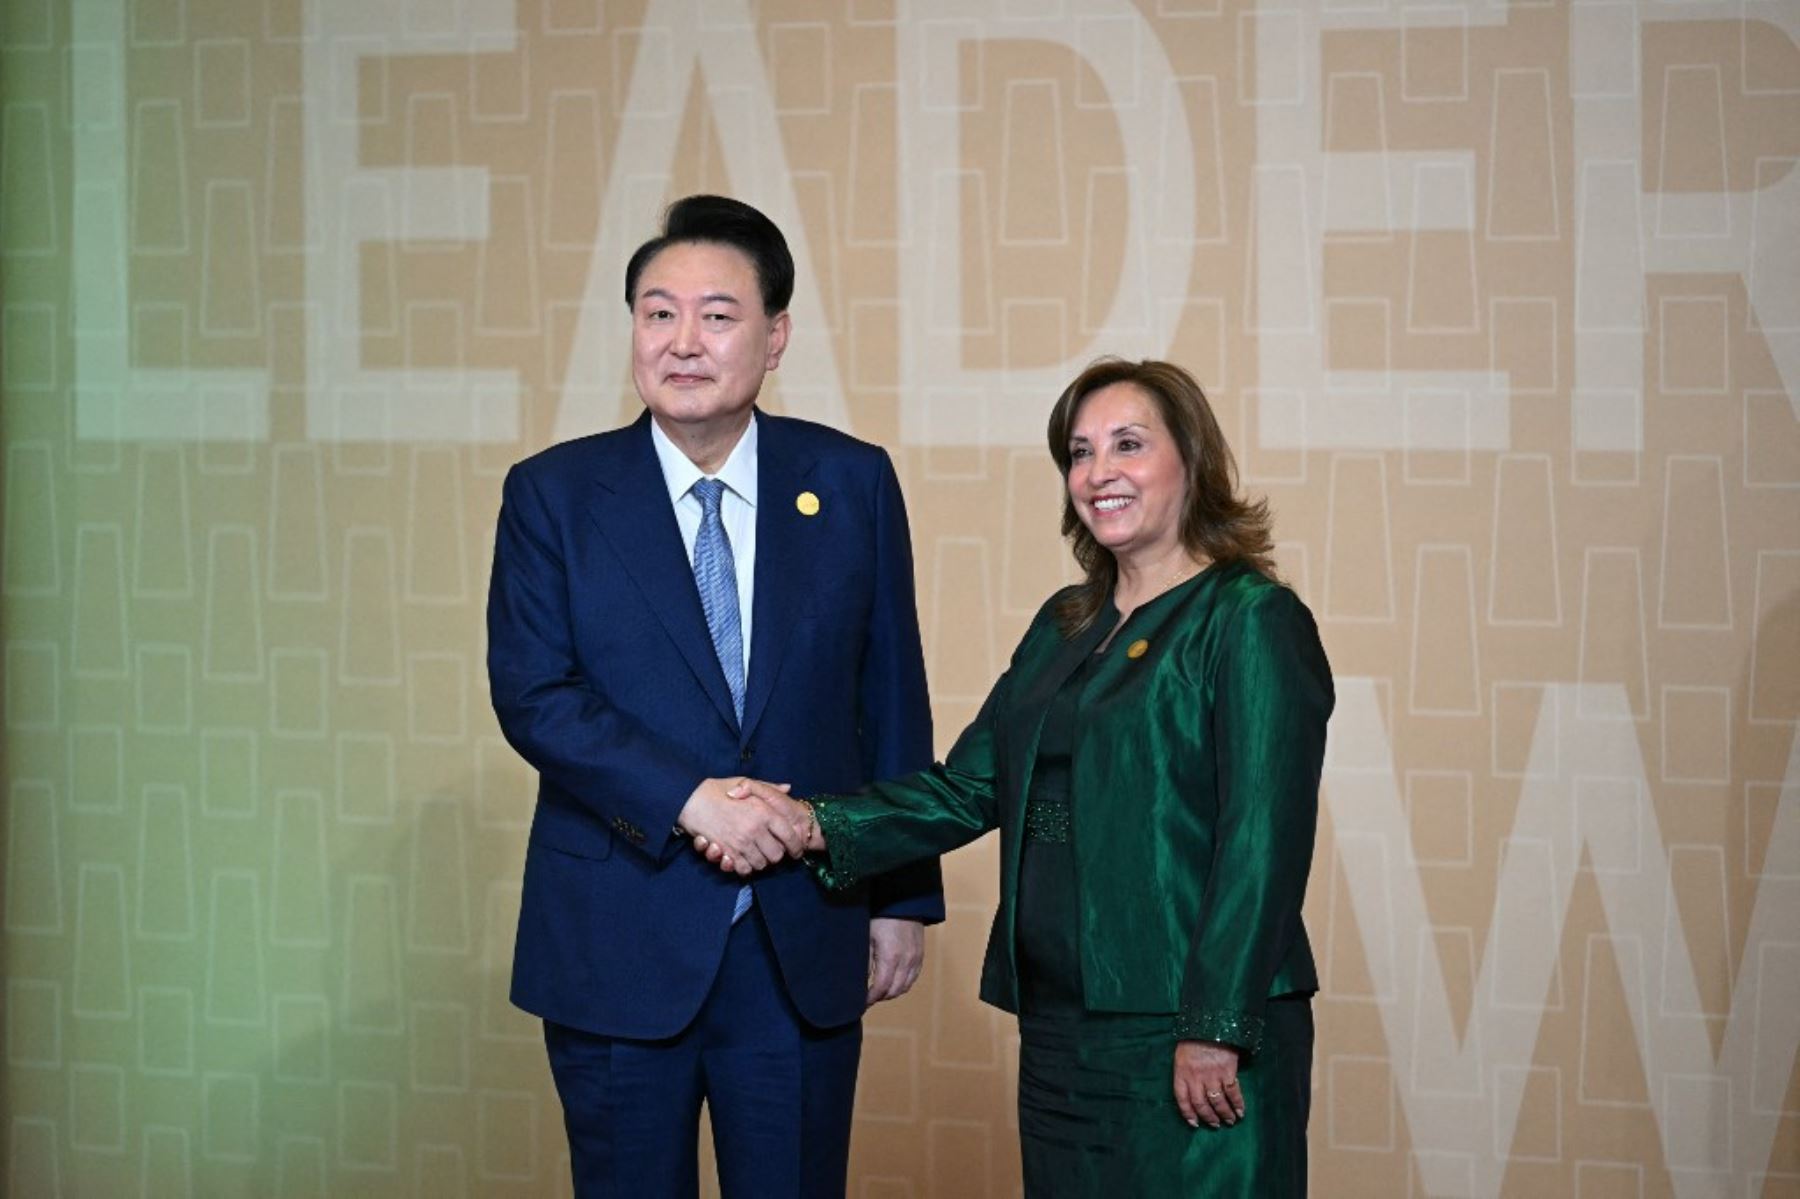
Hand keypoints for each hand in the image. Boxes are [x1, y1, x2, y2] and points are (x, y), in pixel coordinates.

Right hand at [677, 778, 805, 874]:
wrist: (690, 800)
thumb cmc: (718, 790)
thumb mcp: (745, 783)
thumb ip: (769, 788)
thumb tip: (787, 788)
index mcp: (763, 812)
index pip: (789, 835)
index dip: (796, 845)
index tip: (795, 850)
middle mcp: (755, 829)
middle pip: (776, 855)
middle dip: (775, 855)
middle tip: (771, 851)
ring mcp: (740, 843)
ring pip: (761, 864)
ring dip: (759, 861)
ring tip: (755, 853)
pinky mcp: (727, 852)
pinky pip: (743, 869)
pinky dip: (744, 867)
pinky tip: (742, 858)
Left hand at [866, 917, 924, 1004]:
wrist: (903, 900)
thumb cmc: (881, 916)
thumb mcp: (867, 938)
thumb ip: (865, 962)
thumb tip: (860, 982)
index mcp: (890, 957)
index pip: (881, 988)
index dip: (871, 998)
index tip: (862, 1002)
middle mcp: (906, 960)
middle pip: (894, 991)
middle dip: (881, 997)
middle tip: (869, 996)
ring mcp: (916, 958)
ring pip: (905, 986)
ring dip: (892, 991)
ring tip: (880, 989)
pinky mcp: (921, 955)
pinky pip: (913, 977)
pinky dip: (903, 983)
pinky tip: (894, 980)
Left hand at [1173, 1041, 1243, 1128]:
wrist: (1210, 1024)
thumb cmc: (1194, 1040)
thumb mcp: (1182, 1056)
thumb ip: (1185, 1074)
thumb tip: (1192, 1092)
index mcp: (1181, 1073)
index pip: (1182, 1100)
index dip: (1188, 1114)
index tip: (1195, 1124)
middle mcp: (1195, 1077)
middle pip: (1201, 1104)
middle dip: (1208, 1117)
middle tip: (1215, 1125)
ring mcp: (1212, 1075)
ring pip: (1217, 1102)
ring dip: (1224, 1114)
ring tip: (1229, 1121)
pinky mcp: (1227, 1072)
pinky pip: (1233, 1093)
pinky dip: (1237, 1104)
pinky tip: (1240, 1111)